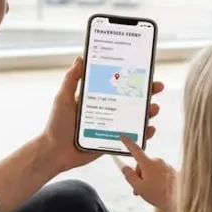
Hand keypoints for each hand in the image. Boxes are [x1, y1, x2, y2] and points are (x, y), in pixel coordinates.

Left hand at [41, 57, 163, 172]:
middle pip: (131, 99)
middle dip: (146, 92)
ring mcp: (111, 125)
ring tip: (154, 108)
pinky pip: (132, 136)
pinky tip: (150, 129)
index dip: (131, 77)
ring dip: (148, 112)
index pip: (118, 83)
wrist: (54, 153)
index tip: (144, 70)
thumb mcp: (62, 98)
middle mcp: (106, 109)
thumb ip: (71, 80)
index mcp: (96, 97)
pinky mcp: (113, 141)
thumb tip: (80, 58)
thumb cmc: (56, 125)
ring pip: (135, 117)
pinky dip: (143, 133)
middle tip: (157, 87)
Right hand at [120, 136, 176, 211]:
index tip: (123, 136)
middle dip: (139, 176)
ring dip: (147, 180)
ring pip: (151, 170)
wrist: (181, 200)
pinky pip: (160, 173)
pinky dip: (156, 180)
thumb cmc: (159, 195)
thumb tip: (125, 168)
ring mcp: (166, 166)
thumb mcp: (139, 187)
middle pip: (142, 165)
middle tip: (138, 190)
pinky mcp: (172, 171)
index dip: (128, 143)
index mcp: (148, 163)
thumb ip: (130, 176)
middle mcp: (158, 161)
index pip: (135, 150)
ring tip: (150, 193)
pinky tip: (159, 191)